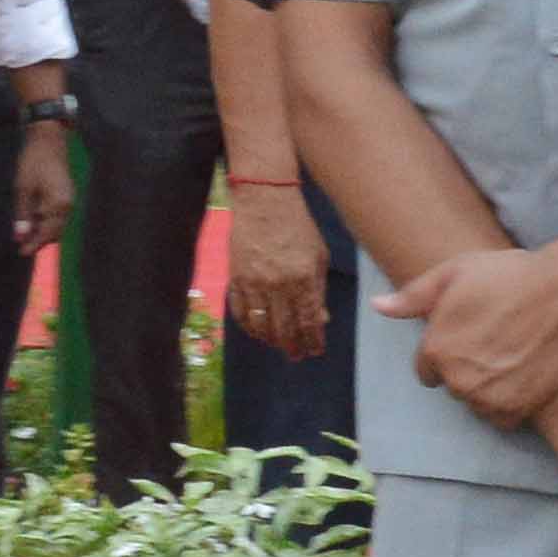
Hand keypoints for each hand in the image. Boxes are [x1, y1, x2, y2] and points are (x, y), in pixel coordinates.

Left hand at [7, 116, 72, 257]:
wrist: (48, 139)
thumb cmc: (33, 161)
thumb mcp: (23, 189)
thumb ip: (23, 214)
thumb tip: (20, 236)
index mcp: (59, 205)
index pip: (47, 232)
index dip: (34, 244)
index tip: (22, 252)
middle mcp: (68, 205)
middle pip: (55, 231)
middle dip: (39, 239)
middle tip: (22, 246)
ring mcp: (70, 199)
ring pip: (56, 223)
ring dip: (42, 230)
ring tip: (25, 234)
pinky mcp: (67, 193)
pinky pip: (57, 213)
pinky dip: (46, 219)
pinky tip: (34, 218)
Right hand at [227, 186, 334, 357]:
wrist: (265, 201)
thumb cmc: (298, 226)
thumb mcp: (318, 255)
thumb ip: (319, 289)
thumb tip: (321, 320)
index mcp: (304, 278)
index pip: (309, 321)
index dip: (312, 341)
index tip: (315, 351)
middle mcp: (279, 284)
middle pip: (284, 329)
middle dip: (292, 347)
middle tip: (296, 355)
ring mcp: (254, 282)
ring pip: (261, 326)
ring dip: (271, 340)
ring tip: (278, 344)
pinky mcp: (236, 278)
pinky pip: (240, 312)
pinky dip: (248, 326)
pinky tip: (257, 331)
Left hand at [386, 238, 557, 430]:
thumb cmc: (510, 276)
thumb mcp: (453, 273)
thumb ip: (412, 296)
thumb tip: (377, 306)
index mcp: (436, 350)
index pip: (427, 369)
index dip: (446, 350)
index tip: (469, 334)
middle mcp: (458, 380)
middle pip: (453, 385)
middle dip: (466, 368)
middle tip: (495, 339)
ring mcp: (489, 398)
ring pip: (476, 402)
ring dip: (487, 387)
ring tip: (511, 356)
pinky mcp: (519, 409)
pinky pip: (501, 418)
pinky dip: (509, 403)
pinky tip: (522, 376)